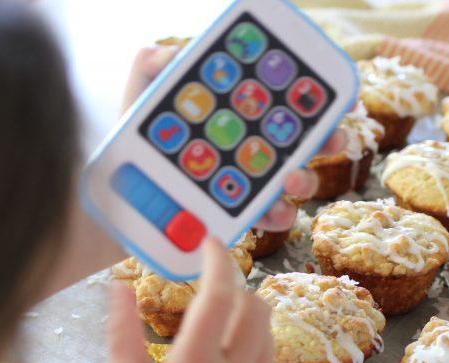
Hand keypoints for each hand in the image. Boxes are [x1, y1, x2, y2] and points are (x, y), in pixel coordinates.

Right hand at [107, 237, 275, 362]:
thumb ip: (122, 331)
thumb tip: (119, 285)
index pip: (219, 296)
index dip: (217, 262)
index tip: (209, 245)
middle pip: (254, 307)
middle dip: (235, 287)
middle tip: (210, 286)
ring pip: (266, 332)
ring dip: (245, 316)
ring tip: (214, 324)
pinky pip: (267, 361)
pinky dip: (250, 347)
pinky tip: (221, 362)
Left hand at [121, 46, 346, 233]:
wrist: (114, 211)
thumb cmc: (126, 155)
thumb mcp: (135, 108)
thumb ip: (148, 72)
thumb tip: (168, 55)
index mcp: (233, 121)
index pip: (279, 106)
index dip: (311, 100)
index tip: (333, 96)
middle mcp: (247, 155)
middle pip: (301, 144)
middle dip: (327, 140)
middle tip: (333, 137)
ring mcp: (244, 190)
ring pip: (292, 185)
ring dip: (304, 180)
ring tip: (292, 179)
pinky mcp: (235, 222)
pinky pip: (267, 221)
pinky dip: (277, 216)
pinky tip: (271, 212)